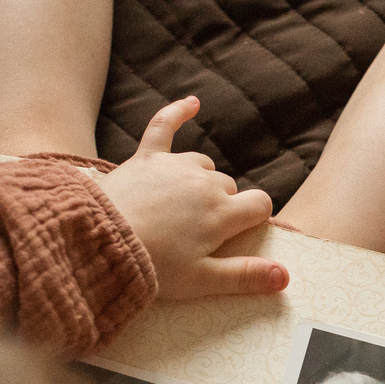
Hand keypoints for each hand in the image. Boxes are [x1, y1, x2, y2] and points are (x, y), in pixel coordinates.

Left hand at [96, 97, 288, 299]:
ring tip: (179, 208)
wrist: (99, 242)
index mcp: (222, 213)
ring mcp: (175, 166)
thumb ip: (246, 276)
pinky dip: (177, 112)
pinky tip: (192, 103)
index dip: (255, 217)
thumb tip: (285, 276)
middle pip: (228, 187)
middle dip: (221, 206)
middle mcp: (204, 183)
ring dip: (199, 181)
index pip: (259, 205)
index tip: (241, 232)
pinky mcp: (147, 157)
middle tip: (193, 235)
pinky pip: (164, 126)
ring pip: (203, 165)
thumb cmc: (151, 266)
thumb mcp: (202, 281)